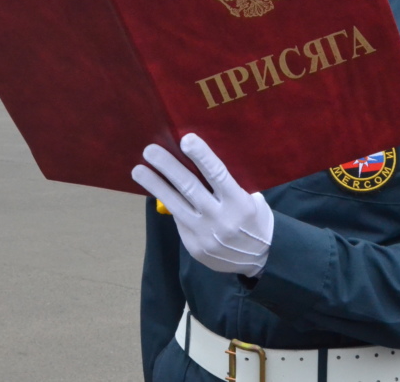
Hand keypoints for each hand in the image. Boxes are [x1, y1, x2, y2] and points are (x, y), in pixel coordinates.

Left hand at [132, 133, 272, 277]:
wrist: (261, 259)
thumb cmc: (254, 220)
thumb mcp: (250, 200)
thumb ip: (226, 186)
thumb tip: (197, 162)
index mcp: (240, 203)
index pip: (217, 175)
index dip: (201, 156)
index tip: (185, 139)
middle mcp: (221, 218)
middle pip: (190, 188)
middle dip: (168, 167)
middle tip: (149, 150)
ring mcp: (205, 234)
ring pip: (176, 205)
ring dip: (155, 185)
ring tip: (138, 169)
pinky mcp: (194, 246)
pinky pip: (178, 220)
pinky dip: (167, 203)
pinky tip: (156, 190)